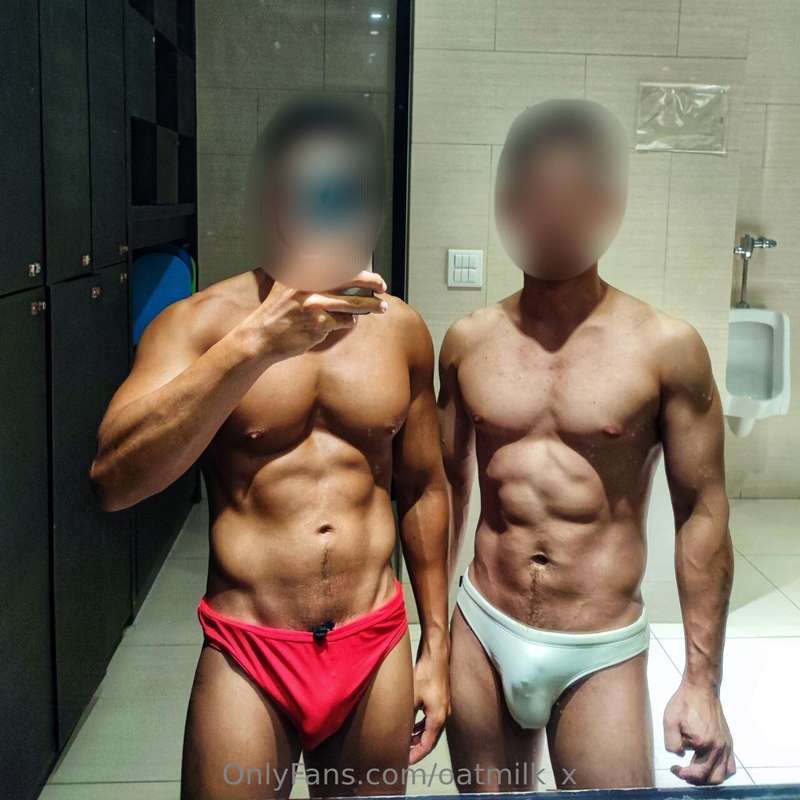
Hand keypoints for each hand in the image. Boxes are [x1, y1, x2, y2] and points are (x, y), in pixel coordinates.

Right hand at [242, 270, 387, 361]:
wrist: (260, 337)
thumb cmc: (275, 312)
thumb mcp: (283, 284)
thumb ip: (301, 271)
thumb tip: (325, 261)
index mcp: (301, 272)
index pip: (336, 264)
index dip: (357, 267)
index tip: (370, 272)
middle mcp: (309, 285)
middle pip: (349, 279)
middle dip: (371, 282)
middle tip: (382, 286)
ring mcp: (315, 305)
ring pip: (352, 303)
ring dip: (370, 306)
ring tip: (381, 308)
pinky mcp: (319, 324)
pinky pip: (344, 322)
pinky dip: (348, 323)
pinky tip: (345, 323)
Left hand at [409, 643, 449, 764]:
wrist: (436, 654)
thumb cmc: (426, 673)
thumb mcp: (412, 696)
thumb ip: (406, 715)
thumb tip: (397, 728)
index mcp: (438, 718)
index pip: (427, 745)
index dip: (416, 755)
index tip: (405, 762)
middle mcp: (444, 714)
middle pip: (430, 739)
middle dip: (417, 749)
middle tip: (403, 755)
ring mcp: (443, 707)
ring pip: (430, 729)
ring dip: (418, 737)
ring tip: (405, 743)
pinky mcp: (440, 699)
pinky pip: (431, 719)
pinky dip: (421, 726)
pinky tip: (411, 725)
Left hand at [664, 682, 735, 784]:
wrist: (701, 688)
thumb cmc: (684, 703)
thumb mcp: (669, 721)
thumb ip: (671, 743)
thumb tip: (679, 756)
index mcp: (704, 744)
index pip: (697, 773)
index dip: (683, 775)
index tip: (674, 768)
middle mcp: (719, 747)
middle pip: (711, 778)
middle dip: (695, 780)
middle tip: (683, 771)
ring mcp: (726, 745)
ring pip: (723, 775)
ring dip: (709, 778)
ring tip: (695, 771)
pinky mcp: (729, 741)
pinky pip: (731, 766)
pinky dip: (722, 772)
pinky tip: (709, 766)